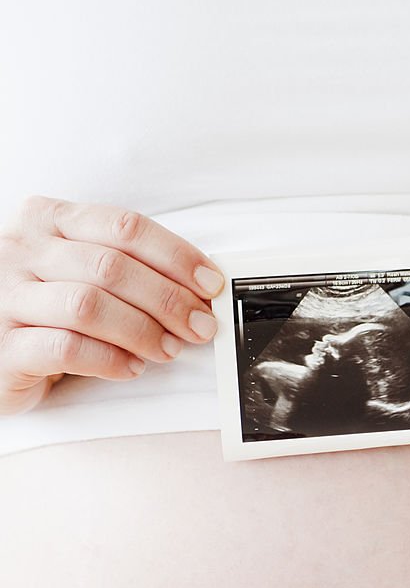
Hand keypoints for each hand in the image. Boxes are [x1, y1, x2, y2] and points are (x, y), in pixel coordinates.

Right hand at [0, 196, 224, 414]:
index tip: (210, 284)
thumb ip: (122, 266)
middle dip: (168, 299)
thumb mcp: (75, 269)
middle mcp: (22, 251)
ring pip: (88, 306)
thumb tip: (194, 287)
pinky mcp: (5, 347)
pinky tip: (132, 368)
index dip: (175, 256)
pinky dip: (109, 359)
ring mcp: (7, 297)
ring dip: (141, 330)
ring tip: (169, 349)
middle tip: (200, 326)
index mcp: (47, 220)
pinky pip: (66, 348)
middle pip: (111, 267)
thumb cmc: (44, 308)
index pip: (123, 227)